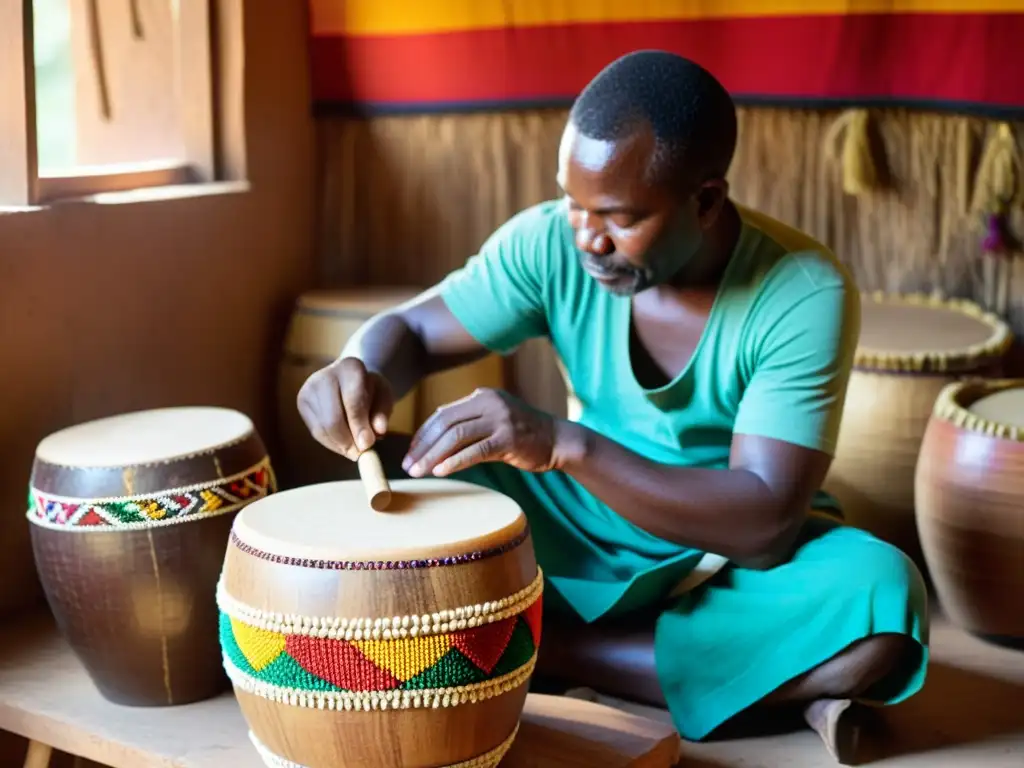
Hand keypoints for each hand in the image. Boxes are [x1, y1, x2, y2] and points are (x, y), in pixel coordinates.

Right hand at [296, 357, 394, 460]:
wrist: (349, 377)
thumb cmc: (370, 389)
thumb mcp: (384, 397)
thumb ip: (382, 413)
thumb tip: (378, 433)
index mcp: (350, 368)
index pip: (353, 402)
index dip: (360, 427)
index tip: (367, 446)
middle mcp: (324, 376)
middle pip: (333, 419)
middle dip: (347, 441)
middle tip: (360, 454)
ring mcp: (308, 389)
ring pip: (322, 428)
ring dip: (339, 445)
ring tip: (354, 451)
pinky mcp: (301, 403)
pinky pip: (315, 431)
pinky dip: (330, 443)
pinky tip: (342, 446)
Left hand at [402, 388, 563, 477]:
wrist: (558, 440)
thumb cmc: (523, 435)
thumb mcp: (494, 422)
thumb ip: (469, 426)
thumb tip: (435, 444)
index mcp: (481, 396)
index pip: (442, 414)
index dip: (423, 435)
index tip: (411, 453)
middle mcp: (489, 403)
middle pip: (445, 423)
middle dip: (423, 446)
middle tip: (408, 466)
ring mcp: (500, 419)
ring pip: (456, 436)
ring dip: (433, 456)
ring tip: (418, 471)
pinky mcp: (509, 438)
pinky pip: (475, 450)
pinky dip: (455, 461)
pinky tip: (441, 471)